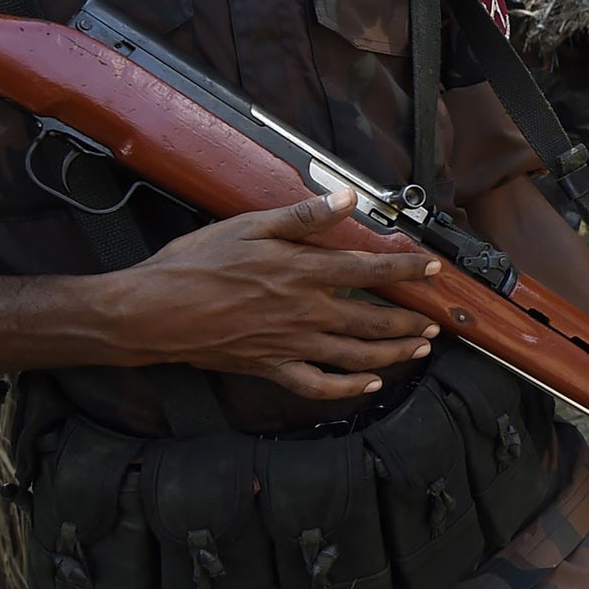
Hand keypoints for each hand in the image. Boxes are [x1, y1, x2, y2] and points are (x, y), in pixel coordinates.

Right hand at [114, 191, 442, 399]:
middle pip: (374, 320)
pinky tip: (369, 386)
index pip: (370, 270)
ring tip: (419, 350)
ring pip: (357, 355)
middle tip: (436, 321)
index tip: (434, 269)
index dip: (407, 270)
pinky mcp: (271, 368)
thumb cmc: (196, 264)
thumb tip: (347, 199)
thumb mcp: (250, 226)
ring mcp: (291, 344)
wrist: (153, 312)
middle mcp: (305, 311)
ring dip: (394, 354)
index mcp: (303, 271)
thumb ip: (304, 215)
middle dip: (410, 321)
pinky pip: (319, 385)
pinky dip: (348, 389)